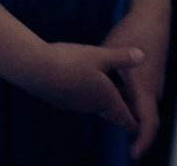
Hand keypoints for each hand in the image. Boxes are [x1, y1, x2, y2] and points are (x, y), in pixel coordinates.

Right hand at [6, 40, 144, 132]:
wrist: (34, 67)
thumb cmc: (70, 61)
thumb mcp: (99, 55)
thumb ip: (122, 57)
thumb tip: (142, 55)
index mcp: (107, 99)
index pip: (127, 119)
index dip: (136, 121)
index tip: (141, 121)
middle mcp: (92, 106)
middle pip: (111, 113)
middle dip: (120, 107)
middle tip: (126, 99)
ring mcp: (73, 104)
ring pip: (93, 105)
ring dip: (100, 97)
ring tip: (103, 84)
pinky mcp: (59, 99)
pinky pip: (77, 98)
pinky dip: (82, 92)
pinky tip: (77, 77)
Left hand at [103, 8, 169, 154]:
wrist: (152, 19)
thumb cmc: (133, 33)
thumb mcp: (113, 50)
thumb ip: (106, 68)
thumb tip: (89, 80)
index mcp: (144, 88)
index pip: (146, 122)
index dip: (140, 140)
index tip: (133, 154)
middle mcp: (152, 90)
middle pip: (139, 117)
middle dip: (123, 124)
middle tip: (94, 115)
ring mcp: (152, 84)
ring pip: (136, 105)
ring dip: (121, 109)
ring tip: (92, 101)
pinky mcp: (148, 78)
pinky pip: (136, 96)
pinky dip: (122, 98)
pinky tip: (103, 89)